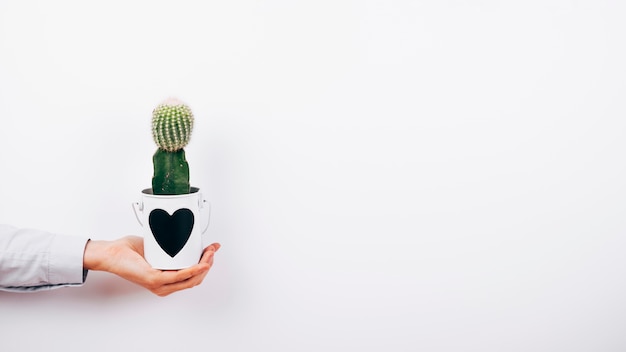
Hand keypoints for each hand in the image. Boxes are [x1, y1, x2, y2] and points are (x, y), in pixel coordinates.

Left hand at [83, 236, 219, 295]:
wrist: (112, 253)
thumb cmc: (129, 252)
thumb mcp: (157, 248)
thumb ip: (170, 245)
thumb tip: (183, 233)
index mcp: (166, 280)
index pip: (193, 276)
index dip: (206, 264)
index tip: (212, 249)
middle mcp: (164, 286)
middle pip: (196, 279)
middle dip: (209, 263)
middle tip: (213, 249)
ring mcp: (160, 285)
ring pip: (192, 278)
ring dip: (205, 265)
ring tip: (210, 253)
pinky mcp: (156, 280)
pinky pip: (180, 276)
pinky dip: (193, 270)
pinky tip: (201, 264)